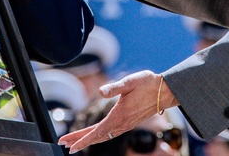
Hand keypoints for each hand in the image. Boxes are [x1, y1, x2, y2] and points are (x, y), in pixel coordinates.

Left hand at [59, 71, 175, 153]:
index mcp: (119, 116)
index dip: (83, 140)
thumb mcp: (130, 81)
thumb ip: (114, 87)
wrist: (164, 91)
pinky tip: (93, 134)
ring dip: (87, 138)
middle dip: (79, 140)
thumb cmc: (147, 83)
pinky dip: (97, 135)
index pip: (97, 132)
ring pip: (102, 135)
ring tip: (73, 140)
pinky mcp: (127, 122)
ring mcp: (125, 125)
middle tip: (64, 144)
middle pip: (97, 136)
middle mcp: (121, 124)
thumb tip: (100, 90)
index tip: (71, 147)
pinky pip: (109, 132)